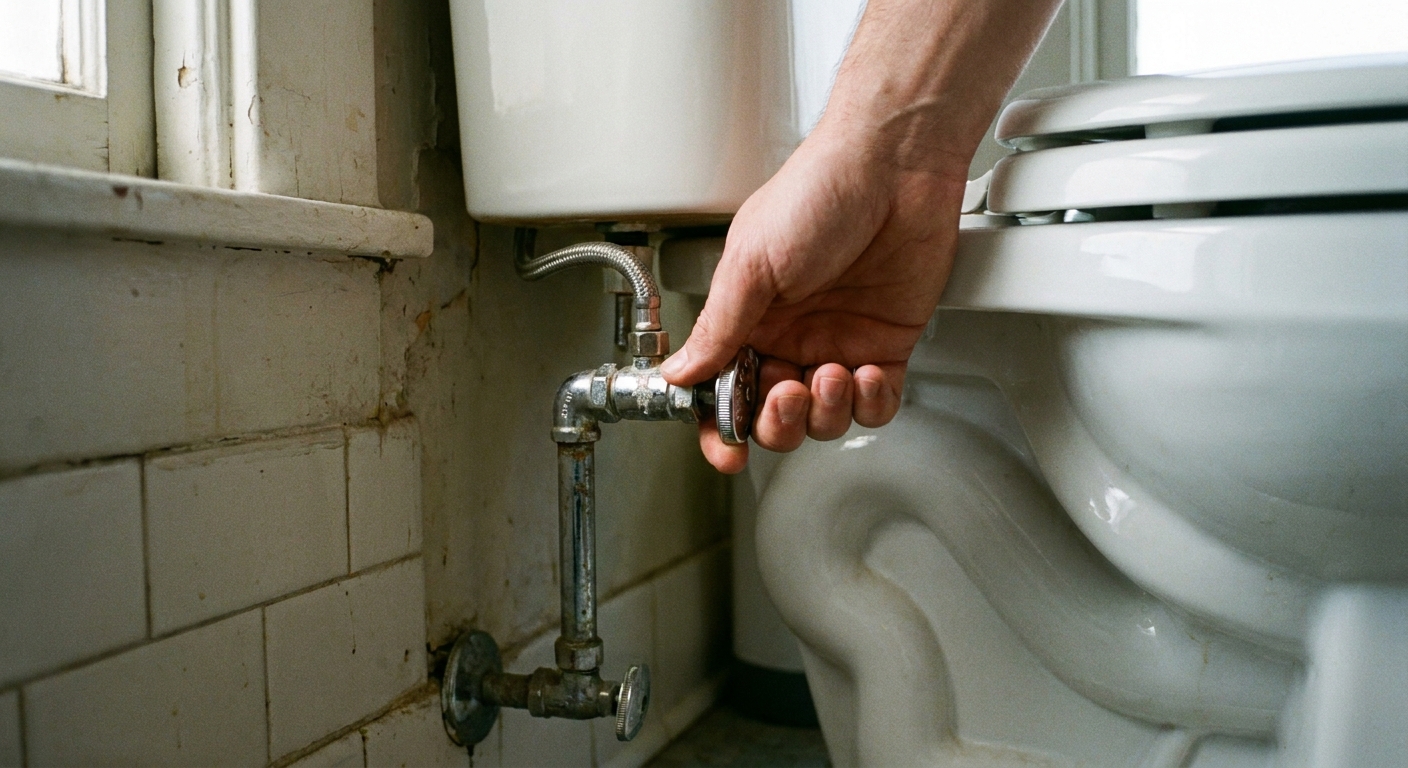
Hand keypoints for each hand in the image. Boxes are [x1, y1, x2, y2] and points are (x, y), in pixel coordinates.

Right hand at [661, 120, 967, 472]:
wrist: (894, 164)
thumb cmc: (819, 190)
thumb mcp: (753, 262)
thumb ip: (719, 326)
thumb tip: (679, 373)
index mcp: (748, 317)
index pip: (723, 388)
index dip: (721, 426)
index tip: (728, 449)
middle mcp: (791, 335)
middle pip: (772, 416)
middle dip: (777, 422)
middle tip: (786, 394)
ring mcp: (839, 342)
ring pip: (825, 419)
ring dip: (826, 411)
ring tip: (833, 373)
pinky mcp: (886, 344)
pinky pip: (876, 403)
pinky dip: (871, 404)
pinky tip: (868, 376)